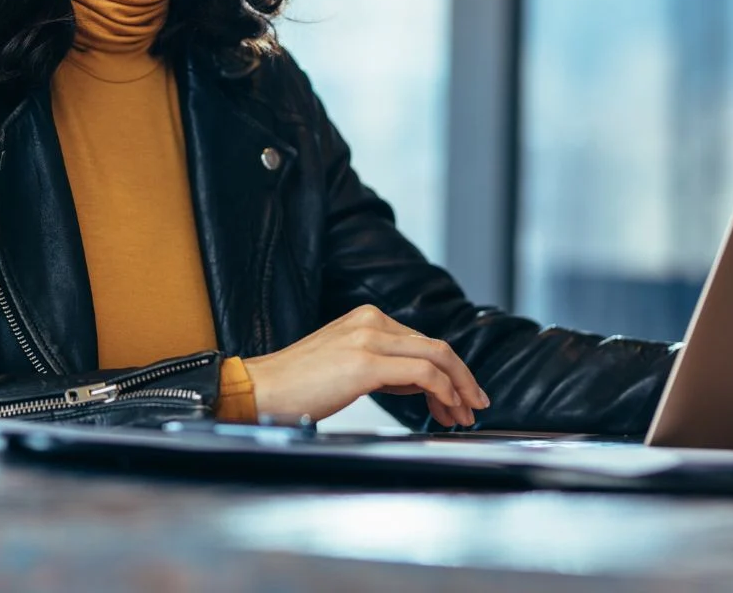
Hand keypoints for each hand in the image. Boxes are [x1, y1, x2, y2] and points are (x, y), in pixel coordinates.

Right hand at [242, 304, 489, 426]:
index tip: (460, 396)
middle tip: (474, 405)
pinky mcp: (365, 362)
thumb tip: (419, 384)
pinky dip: (444, 392)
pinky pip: (423, 373)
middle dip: (463, 379)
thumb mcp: (345, 365)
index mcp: (365, 318)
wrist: (258, 389)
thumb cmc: (296, 385)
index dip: (449, 370)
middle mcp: (371, 321)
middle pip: (436, 346)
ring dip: (459, 388)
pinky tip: (444, 410)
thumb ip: (382, 366)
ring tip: (463, 414)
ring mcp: (368, 338)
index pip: (422, 341)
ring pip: (437, 356)